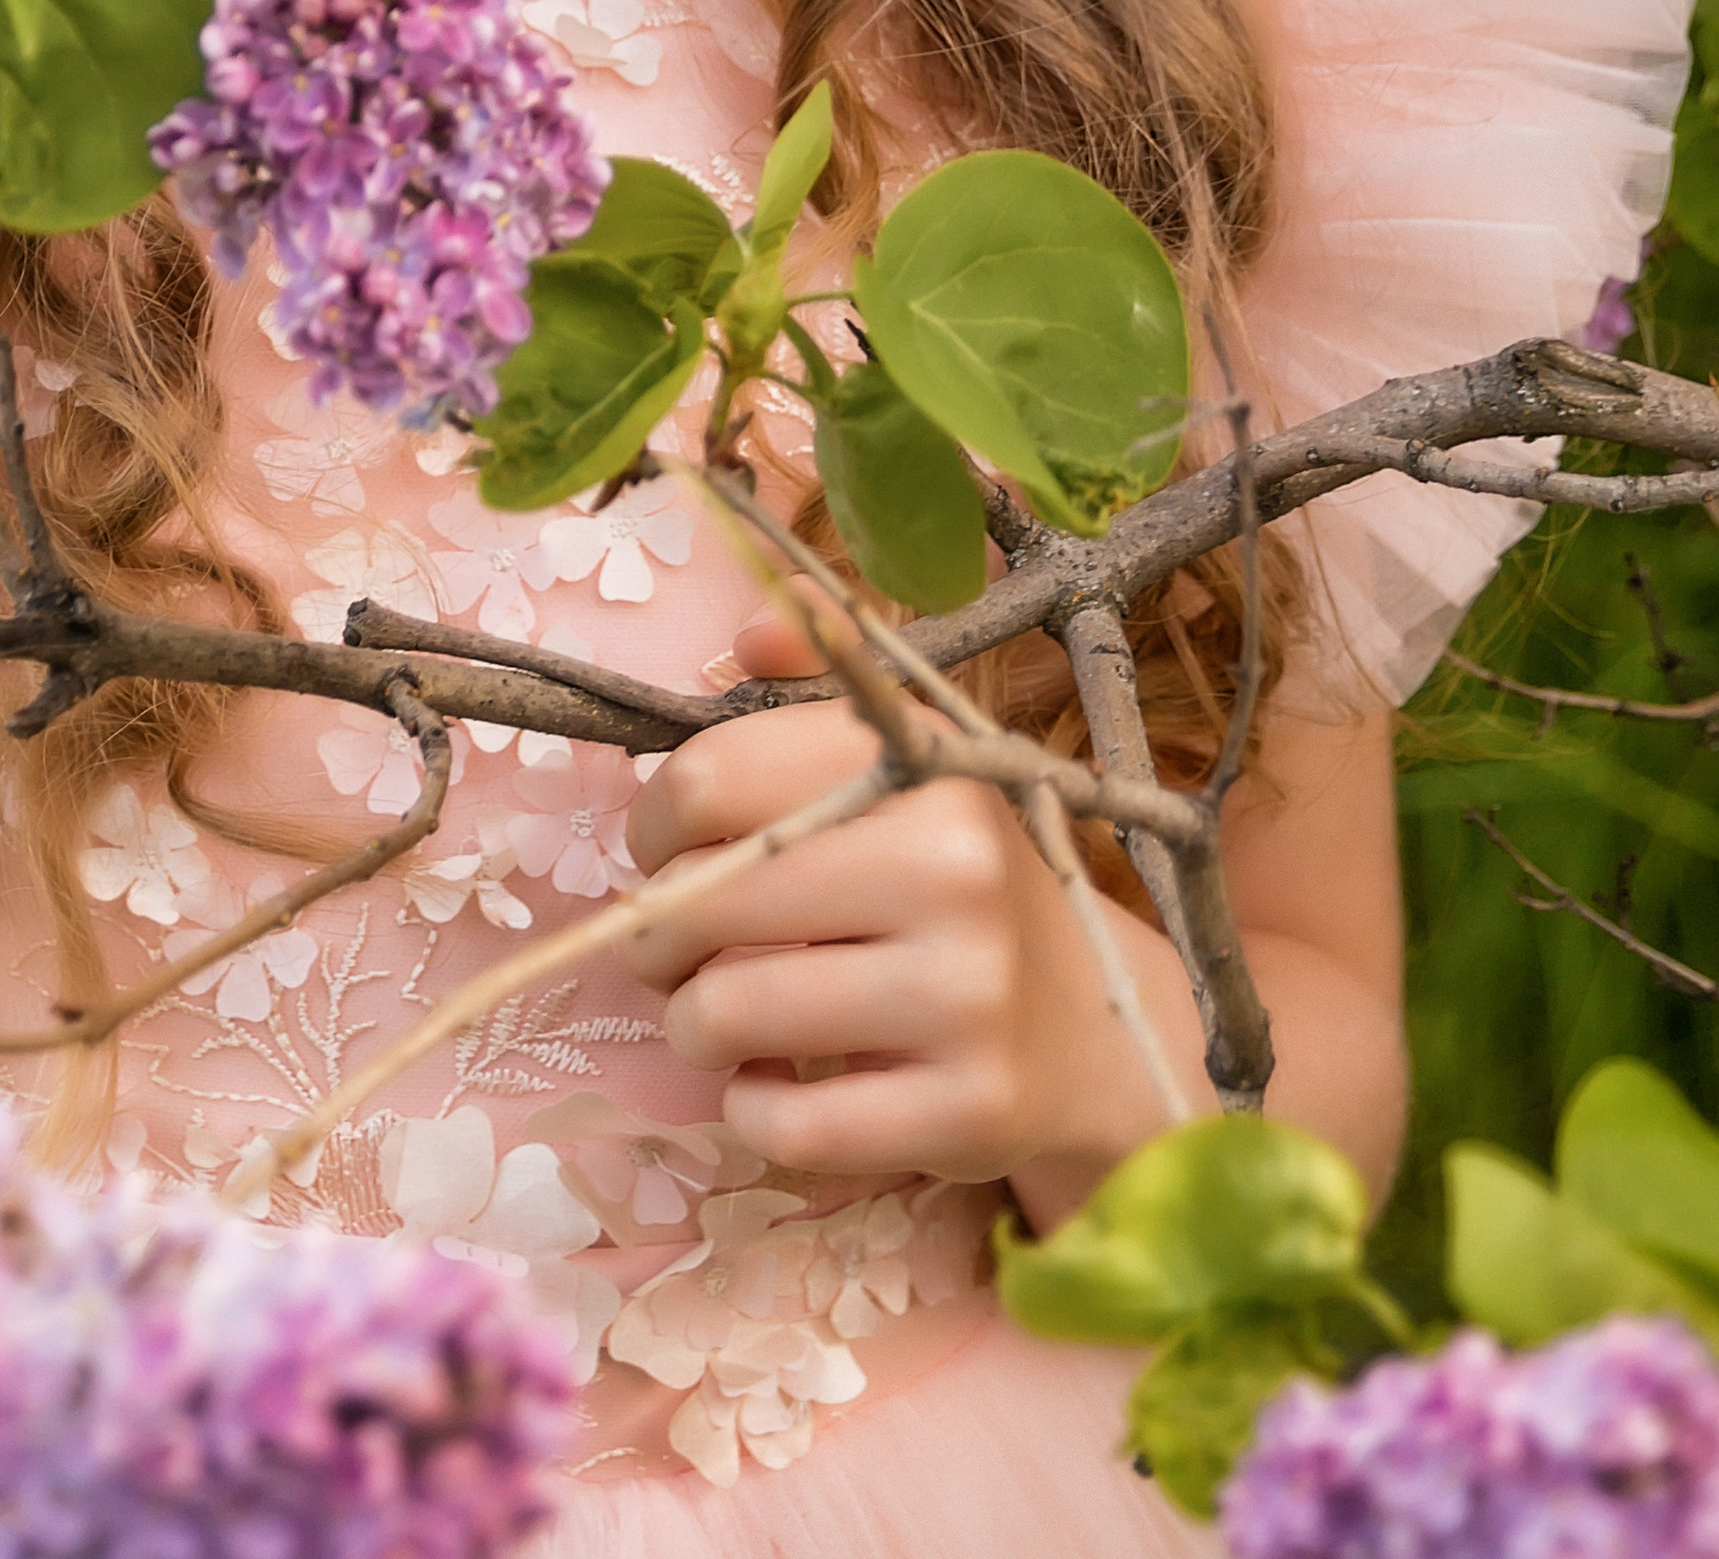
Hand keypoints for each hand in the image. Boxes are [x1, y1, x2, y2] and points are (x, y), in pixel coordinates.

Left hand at [620, 607, 1180, 1199]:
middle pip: (699, 902)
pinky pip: (784, 1126)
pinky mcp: (969, 1115)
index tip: (666, 850)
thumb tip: (756, 624)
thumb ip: (822, 683)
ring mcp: (969, 1000)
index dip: (654, 824)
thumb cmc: (963, 882)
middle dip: (652, 935)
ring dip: (694, 1024)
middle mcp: (956, 872)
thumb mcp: (913, 762)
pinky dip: (750, 1112)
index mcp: (927, 770)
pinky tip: (778, 1085)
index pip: (708, 780)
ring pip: (726, 1015)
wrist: (1098, 1029)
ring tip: (724, 1014)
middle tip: (672, 950)